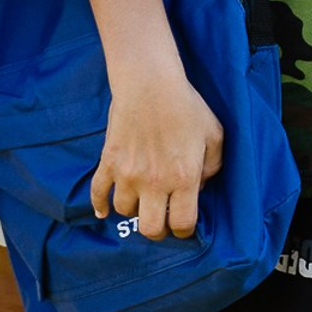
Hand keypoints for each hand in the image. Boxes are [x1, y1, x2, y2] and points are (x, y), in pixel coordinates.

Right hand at [89, 73, 222, 240]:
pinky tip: (102, 211)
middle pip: (150, 228)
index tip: (182, 223)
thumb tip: (200, 187)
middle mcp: (154, 181)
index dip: (184, 230)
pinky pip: (97, 192)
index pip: (181, 223)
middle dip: (157, 230)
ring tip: (141, 199)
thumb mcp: (214, 134)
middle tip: (161, 218)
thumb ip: (213, 166)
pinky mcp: (109, 161)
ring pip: (124, 211)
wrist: (150, 82)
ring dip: (133, 209)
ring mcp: (128, 173)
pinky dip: (98, 205)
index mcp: (183, 177)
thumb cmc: (186, 105)